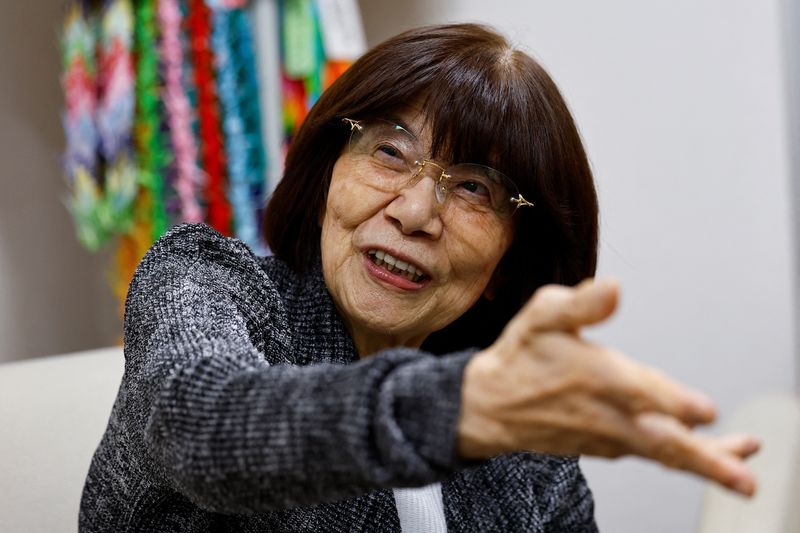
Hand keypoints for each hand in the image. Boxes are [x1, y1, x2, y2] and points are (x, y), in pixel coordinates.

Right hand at [458, 278, 759, 495]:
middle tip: (742, 480)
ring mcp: (611, 436)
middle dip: (706, 460)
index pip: (640, 392)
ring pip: (664, 455)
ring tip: (742, 478)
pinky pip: (652, 456)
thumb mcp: (540, 316)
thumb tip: (613, 287)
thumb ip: (579, 303)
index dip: (673, 402)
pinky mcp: (609, 447)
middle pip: (662, 442)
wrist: (490, 407)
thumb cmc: (520, 356)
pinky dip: (684, 459)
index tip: (706, 412)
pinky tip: (710, 456)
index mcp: (595, 377)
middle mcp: (608, 413)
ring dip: (707, 465)